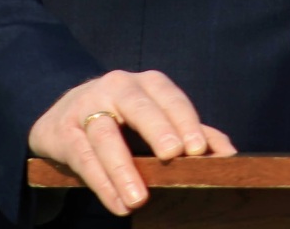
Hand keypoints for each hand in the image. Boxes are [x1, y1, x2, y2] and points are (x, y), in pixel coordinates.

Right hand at [28, 69, 236, 215]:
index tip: (198, 148)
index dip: (185, 120)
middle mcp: (117, 88)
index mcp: (147, 84)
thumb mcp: (156, 121)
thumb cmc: (122, 121)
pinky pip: (84, 158)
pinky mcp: (62, 132)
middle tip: (173, 154)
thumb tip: (228, 154)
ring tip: (139, 199)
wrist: (61, 118)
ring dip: (123, 168)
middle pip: (139, 107)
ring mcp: (86, 107)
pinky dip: (102, 184)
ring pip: (105, 135)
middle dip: (157, 129)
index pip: (170, 98)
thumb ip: (191, 134)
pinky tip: (118, 204)